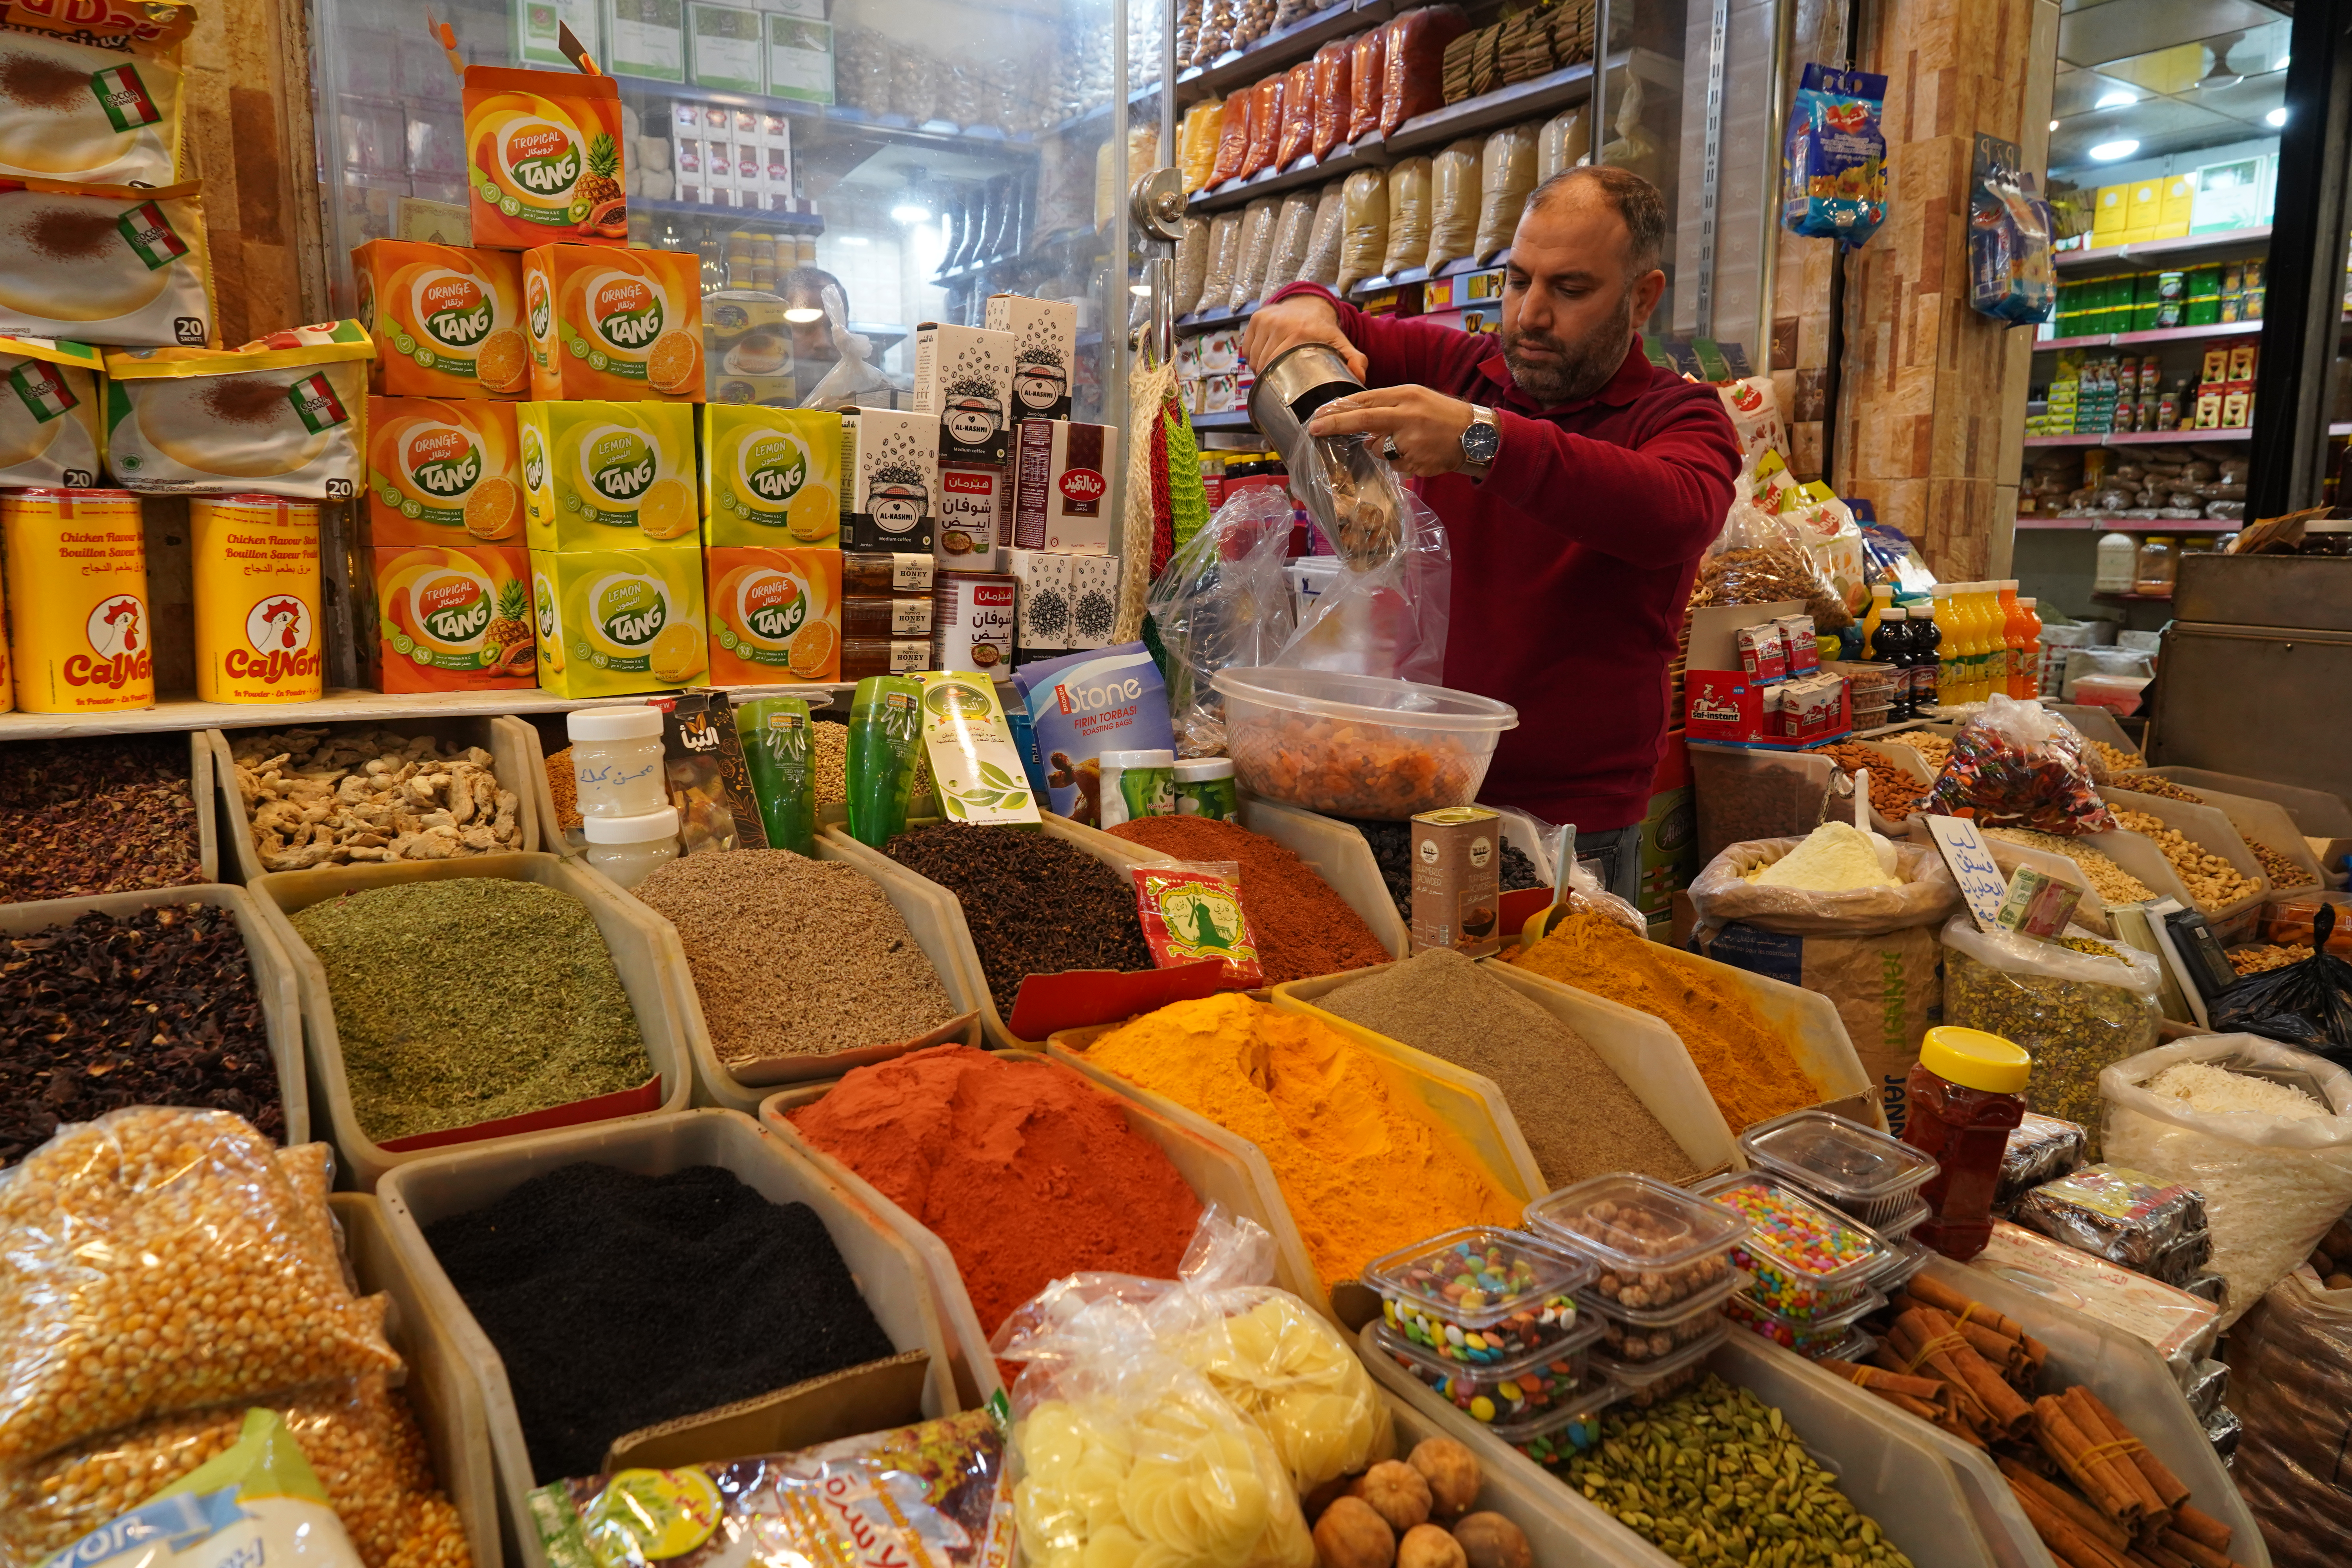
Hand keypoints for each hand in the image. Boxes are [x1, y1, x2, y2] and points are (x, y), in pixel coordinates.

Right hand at [1239, 293, 1366, 380]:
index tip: (1281, 389)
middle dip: (1268, 377)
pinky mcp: (1256, 318)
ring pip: (1253, 356)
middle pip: (1264, 362)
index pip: (1278, 365)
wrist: (1310, 303)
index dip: (1277, 381)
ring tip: (1271, 373)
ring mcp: (1266, 320)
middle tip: (1276, 384)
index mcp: (1299, 332)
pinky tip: (1262, 359)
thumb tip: (1360, 377)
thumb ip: (1355, 360)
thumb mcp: (1341, 343)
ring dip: (1259, 368)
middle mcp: (1279, 324)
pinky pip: (1247, 347)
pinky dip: (1251, 356)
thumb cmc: (1324, 329)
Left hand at [1306, 385, 1475, 476]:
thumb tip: (1357, 420)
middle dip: (1336, 424)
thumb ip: (1386, 406)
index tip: (1318, 414)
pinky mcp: (1416, 462)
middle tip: (1314, 428)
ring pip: (1378, 449)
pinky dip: (1400, 461)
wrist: (1476, 435)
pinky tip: (1418, 453)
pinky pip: (1394, 465)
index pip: (1365, 400)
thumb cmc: (1441, 414)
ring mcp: (1412, 441)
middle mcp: (1407, 416)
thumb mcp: (1415, 398)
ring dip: (1383, 448)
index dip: (1339, 408)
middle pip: (1364, 421)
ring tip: (1409, 442)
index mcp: (1406, 395)